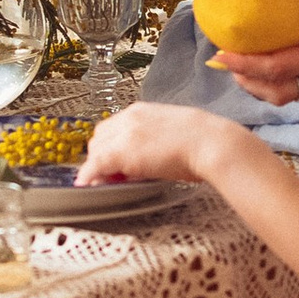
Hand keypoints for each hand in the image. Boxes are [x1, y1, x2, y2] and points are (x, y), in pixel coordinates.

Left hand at [82, 103, 233, 185]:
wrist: (211, 143)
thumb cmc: (203, 140)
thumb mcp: (174, 131)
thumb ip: (154, 138)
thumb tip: (149, 155)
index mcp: (141, 111)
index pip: (112, 127)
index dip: (110, 146)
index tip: (114, 161)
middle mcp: (128, 118)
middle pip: (99, 137)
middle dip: (101, 155)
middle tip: (110, 175)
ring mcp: (124, 134)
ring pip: (96, 150)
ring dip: (98, 166)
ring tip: (109, 182)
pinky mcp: (122, 153)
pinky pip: (95, 166)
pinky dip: (89, 176)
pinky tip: (87, 186)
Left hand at [217, 0, 298, 102]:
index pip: (280, 69)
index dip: (247, 64)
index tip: (220, 54)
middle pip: (281, 93)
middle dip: (249, 82)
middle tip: (223, 61)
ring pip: (292, 92)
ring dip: (263, 82)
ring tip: (241, 59)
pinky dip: (280, 73)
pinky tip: (270, 47)